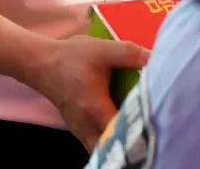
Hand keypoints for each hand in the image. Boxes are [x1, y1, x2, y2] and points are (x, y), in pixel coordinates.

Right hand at [29, 35, 149, 150]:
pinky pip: (96, 144)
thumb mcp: (104, 50)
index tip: (157, 126)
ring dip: (120, 145)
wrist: (41, 63)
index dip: (141, 133)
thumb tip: (158, 59)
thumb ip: (132, 55)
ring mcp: (80, 132)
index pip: (122, 134)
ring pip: (103, 149)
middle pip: (113, 149)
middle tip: (152, 135)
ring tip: (140, 133)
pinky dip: (110, 141)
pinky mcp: (78, 129)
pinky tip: (123, 130)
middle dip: (132, 145)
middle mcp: (87, 127)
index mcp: (96, 110)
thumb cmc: (72, 57)